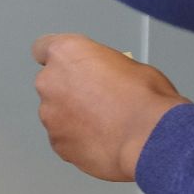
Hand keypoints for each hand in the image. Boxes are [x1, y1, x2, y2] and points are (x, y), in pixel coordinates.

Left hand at [32, 34, 187, 181]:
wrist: (150, 138)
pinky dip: (78, 140)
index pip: (43, 48)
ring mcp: (51, 116)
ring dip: (73, 118)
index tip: (67, 67)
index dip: (58, 60)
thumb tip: (105, 77)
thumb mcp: (129, 64)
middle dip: (69, 91)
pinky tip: (102, 140)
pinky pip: (64, 139)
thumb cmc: (145, 99)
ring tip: (104, 124)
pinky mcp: (58, 145)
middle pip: (52, 84)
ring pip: (57, 114)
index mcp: (66, 53)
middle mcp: (50, 82)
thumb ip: (102, 67)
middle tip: (97, 100)